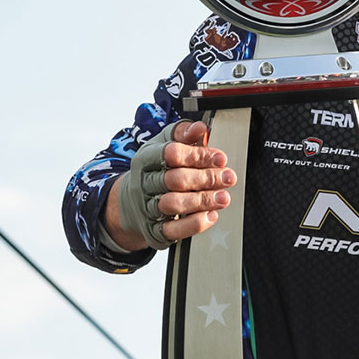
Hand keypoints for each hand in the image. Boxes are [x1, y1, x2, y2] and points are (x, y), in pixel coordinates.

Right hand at [104, 120, 236, 251]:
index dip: (198, 155)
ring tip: (223, 197)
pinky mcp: (153, 230)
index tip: (220, 158)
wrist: (130, 203)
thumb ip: (182, 134)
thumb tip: (200, 128)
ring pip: (173, 204)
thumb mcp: (164, 145)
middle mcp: (144, 183)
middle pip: (174, 179)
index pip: (171, 153)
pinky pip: (173, 230)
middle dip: (206, 178)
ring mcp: (147, 207)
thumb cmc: (155, 170)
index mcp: (147, 159)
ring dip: (202, 201)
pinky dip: (194, 224)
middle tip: (228, 177)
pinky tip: (211, 215)